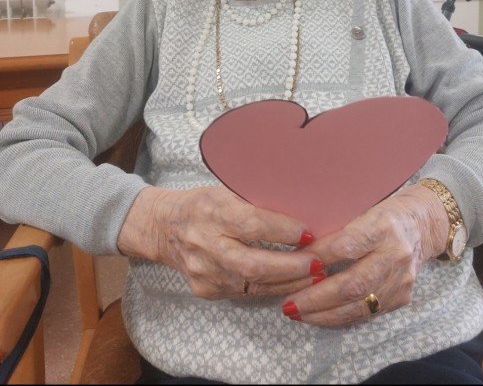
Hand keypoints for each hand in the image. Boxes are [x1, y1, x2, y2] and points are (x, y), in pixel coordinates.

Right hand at [117, 185, 325, 299]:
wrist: (163, 228)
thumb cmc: (201, 204)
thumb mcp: (224, 190)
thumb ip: (255, 201)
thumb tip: (301, 207)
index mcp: (211, 211)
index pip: (250, 224)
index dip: (282, 230)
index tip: (308, 232)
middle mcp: (205, 244)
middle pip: (252, 263)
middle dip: (291, 266)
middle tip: (319, 263)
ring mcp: (204, 272)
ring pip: (253, 284)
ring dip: (288, 282)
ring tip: (315, 276)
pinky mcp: (207, 290)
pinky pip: (246, 293)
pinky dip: (272, 289)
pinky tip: (292, 284)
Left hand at [280, 184, 449, 325]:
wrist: (424, 224)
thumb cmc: (384, 213)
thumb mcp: (362, 209)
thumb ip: (337, 230)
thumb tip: (298, 251)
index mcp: (383, 226)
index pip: (347, 245)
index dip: (318, 257)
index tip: (292, 264)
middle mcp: (396, 254)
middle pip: (353, 283)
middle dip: (316, 298)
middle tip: (289, 303)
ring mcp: (401, 280)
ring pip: (359, 305)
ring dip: (324, 313)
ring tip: (297, 312)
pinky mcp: (402, 297)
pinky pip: (367, 313)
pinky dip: (340, 316)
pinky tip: (319, 315)